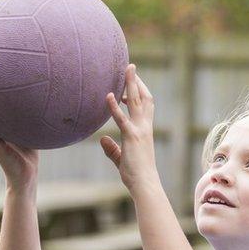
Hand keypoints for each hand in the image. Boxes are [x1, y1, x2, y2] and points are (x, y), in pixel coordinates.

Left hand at [101, 64, 157, 188]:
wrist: (145, 184)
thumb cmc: (136, 174)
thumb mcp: (122, 158)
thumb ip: (113, 149)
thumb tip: (102, 140)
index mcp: (145, 130)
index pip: (145, 105)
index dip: (139, 91)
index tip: (131, 81)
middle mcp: (145, 127)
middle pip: (143, 97)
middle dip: (136, 81)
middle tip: (130, 65)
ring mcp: (139, 130)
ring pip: (135, 102)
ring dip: (130, 84)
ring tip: (126, 68)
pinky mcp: (131, 137)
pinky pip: (122, 119)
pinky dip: (114, 106)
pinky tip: (108, 95)